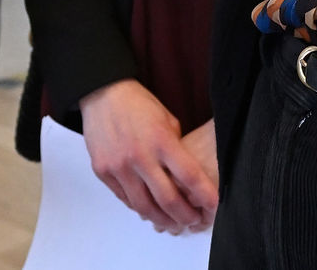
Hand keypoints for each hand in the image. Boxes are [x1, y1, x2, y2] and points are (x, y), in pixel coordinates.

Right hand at [79, 79, 217, 233]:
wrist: (102, 93)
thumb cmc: (137, 104)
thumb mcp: (167, 121)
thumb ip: (177, 150)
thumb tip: (187, 179)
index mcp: (161, 140)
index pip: (190, 177)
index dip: (206, 197)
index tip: (214, 207)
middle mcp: (140, 156)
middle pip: (168, 200)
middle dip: (185, 217)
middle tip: (193, 221)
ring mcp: (119, 166)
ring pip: (145, 207)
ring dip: (163, 220)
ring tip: (173, 224)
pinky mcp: (103, 172)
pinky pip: (125, 199)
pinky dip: (140, 208)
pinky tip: (150, 210)